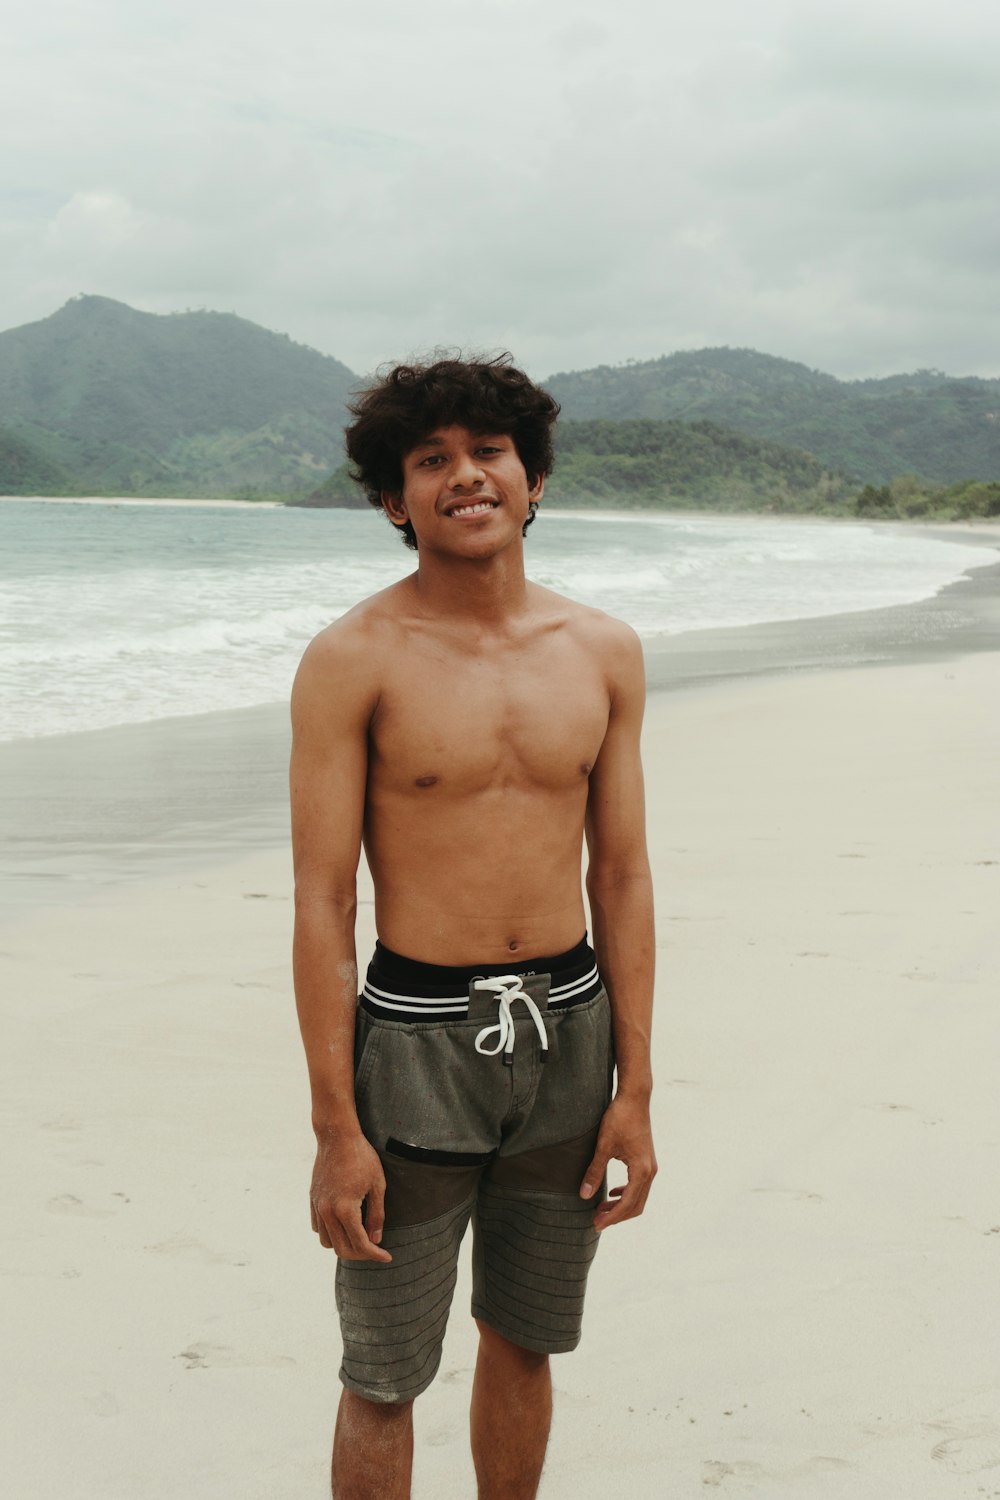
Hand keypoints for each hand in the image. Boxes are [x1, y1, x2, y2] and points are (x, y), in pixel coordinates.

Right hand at [310, 1129, 391, 1261]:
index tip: (387, 1257)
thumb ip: (376, 1215)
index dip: (375, 1255)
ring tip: (360, 1238)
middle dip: (360, 1254)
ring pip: (327, 1242)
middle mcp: (327, 1211)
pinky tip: (344, 1225)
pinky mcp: (312, 1200)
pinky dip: (330, 1233)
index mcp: (345, 1209)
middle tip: (375, 1249)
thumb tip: (376, 1239)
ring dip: (343, 1245)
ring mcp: (317, 1206)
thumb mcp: (377, 1185)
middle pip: (341, 1249)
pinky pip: (318, 1227)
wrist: (337, 1136)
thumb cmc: (362, 1157)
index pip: (361, 1244)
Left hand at [579, 1093, 656, 1229]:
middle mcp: (650, 1172)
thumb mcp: (603, 1145)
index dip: (611, 1218)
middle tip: (595, 1221)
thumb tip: (584, 1195)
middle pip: (636, 1206)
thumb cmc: (620, 1118)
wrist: (635, 1098)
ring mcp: (650, 1167)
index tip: (595, 1225)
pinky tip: (610, 1192)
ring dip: (620, 1206)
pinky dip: (625, 1194)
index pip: (627, 1204)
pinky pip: (638, 1186)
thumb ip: (594, 1171)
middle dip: (616, 1216)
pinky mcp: (646, 1161)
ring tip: (600, 1209)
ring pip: (638, 1197)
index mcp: (641, 1171)